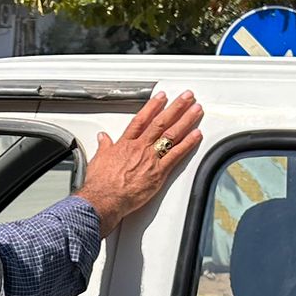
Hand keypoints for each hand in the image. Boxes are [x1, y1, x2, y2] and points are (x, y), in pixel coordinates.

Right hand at [76, 90, 205, 234]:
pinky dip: (188, 144)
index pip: (142, 119)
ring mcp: (150, 158)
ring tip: (196, 110)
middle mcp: (140, 147)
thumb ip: (104, 146)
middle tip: (187, 97)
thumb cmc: (100, 184)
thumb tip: (103, 138)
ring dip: (186, 120)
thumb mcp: (98, 159)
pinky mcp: (158, 172)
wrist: (104, 198)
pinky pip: (177, 155)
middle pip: (161, 122)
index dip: (153, 106)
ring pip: (171, 134)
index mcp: (125, 143)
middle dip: (175, 107)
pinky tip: (196, 135)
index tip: (162, 97)